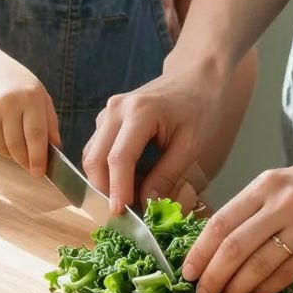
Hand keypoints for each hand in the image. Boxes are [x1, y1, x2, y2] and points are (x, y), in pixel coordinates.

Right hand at [0, 45, 59, 174]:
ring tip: (15, 140)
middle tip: (30, 166)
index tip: (39, 173)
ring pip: (1, 147)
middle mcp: (7, 102)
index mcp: (30, 96)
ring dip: (10, 152)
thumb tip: (55, 149)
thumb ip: (50, 122)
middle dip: (25, 161)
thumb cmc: (17, 85)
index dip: (38, 157)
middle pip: (17, 146)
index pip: (36, 134)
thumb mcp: (39, 95)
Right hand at [84, 64, 216, 212]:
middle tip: (121, 217)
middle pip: (95, 159)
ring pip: (91, 155)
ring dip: (103, 182)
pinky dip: (106, 170)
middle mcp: (115, 110)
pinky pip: (97, 149)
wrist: (197, 76)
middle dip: (103, 191)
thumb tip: (146, 204)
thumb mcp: (191, 145)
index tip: (120, 216)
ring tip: (127, 201)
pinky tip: (127, 183)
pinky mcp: (107, 119)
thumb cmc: (201, 107)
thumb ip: (167, 175)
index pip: (118, 159)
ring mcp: (108, 112)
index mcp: (140, 112)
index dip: (117, 190)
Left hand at [181, 149, 292, 292]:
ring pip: (258, 265)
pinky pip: (287, 274)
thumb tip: (223, 244)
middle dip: (212, 276)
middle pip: (233, 247)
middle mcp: (283, 203)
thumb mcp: (289, 182)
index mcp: (268, 184)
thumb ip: (258, 207)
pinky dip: (266, 289)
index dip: (199, 251)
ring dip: (236, 288)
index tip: (187, 272)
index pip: (220, 222)